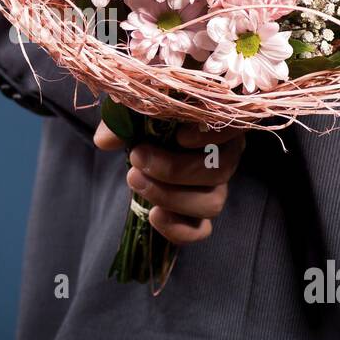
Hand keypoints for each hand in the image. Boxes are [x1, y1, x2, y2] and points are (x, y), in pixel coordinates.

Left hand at [94, 122, 245, 245]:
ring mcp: (216, 188)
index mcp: (218, 124)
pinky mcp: (200, 214)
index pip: (234, 128)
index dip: (213, 136)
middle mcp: (226, 156)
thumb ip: (121, 116)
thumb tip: (105, 142)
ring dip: (171, 196)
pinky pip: (201, 230)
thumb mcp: (134, 108)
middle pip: (220, 171)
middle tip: (137, 158)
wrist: (141, 144)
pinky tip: (154, 215)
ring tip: (135, 180)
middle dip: (174, 169)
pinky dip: (178, 228)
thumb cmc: (146, 116)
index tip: (179, 136)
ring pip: (212, 202)